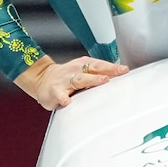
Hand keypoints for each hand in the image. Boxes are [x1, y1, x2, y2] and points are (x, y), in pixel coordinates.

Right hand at [15, 55, 129, 110]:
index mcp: (83, 64)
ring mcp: (65, 80)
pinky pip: (60, 95)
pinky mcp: (55, 91)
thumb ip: (99, 74)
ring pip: (80, 79)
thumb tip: (120, 77)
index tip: (125, 70)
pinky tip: (68, 102)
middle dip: (106, 71)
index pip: (100, 64)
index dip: (113, 67)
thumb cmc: (68, 76)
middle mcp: (75, 70)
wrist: (43, 79)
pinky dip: (64, 98)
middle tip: (118, 73)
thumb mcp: (83, 71)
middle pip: (93, 69)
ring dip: (92, 80)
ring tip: (102, 81)